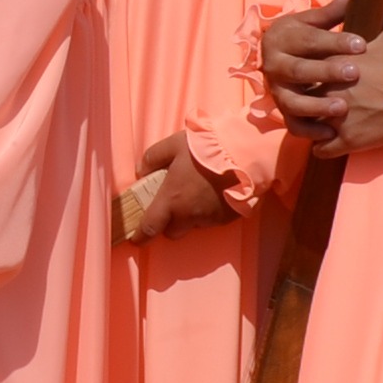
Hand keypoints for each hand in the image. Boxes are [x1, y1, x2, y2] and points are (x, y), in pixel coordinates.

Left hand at [114, 129, 231, 242]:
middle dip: (170, 223)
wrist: (245, 153)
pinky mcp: (227, 218)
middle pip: (173, 232)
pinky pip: (213, 220)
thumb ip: (153, 157)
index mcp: (171, 199)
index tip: (137, 238)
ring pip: (194, 225)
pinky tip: (216, 192)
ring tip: (200, 191)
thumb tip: (141, 171)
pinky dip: (210, 210)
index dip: (140, 236)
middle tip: (175, 203)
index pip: (150, 227)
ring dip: (192, 215)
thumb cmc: (206, 147)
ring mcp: (210, 218)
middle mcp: (189, 215)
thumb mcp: (173, 144)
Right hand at [261, 9, 382, 150]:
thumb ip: (333, 12)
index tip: (361, 44)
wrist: (273, 55)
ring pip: (293, 102)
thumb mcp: (312, 21)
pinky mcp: (282, 111)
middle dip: (326, 72)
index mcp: (283, 38)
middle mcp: (274, 65)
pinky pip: (292, 125)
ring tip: (342, 107)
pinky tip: (331, 133)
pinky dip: (310, 130)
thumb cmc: (302, 36)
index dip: (336, 42)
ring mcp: (276, 91)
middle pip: (299, 71)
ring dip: (316, 106)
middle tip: (355, 73)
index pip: (310, 40)